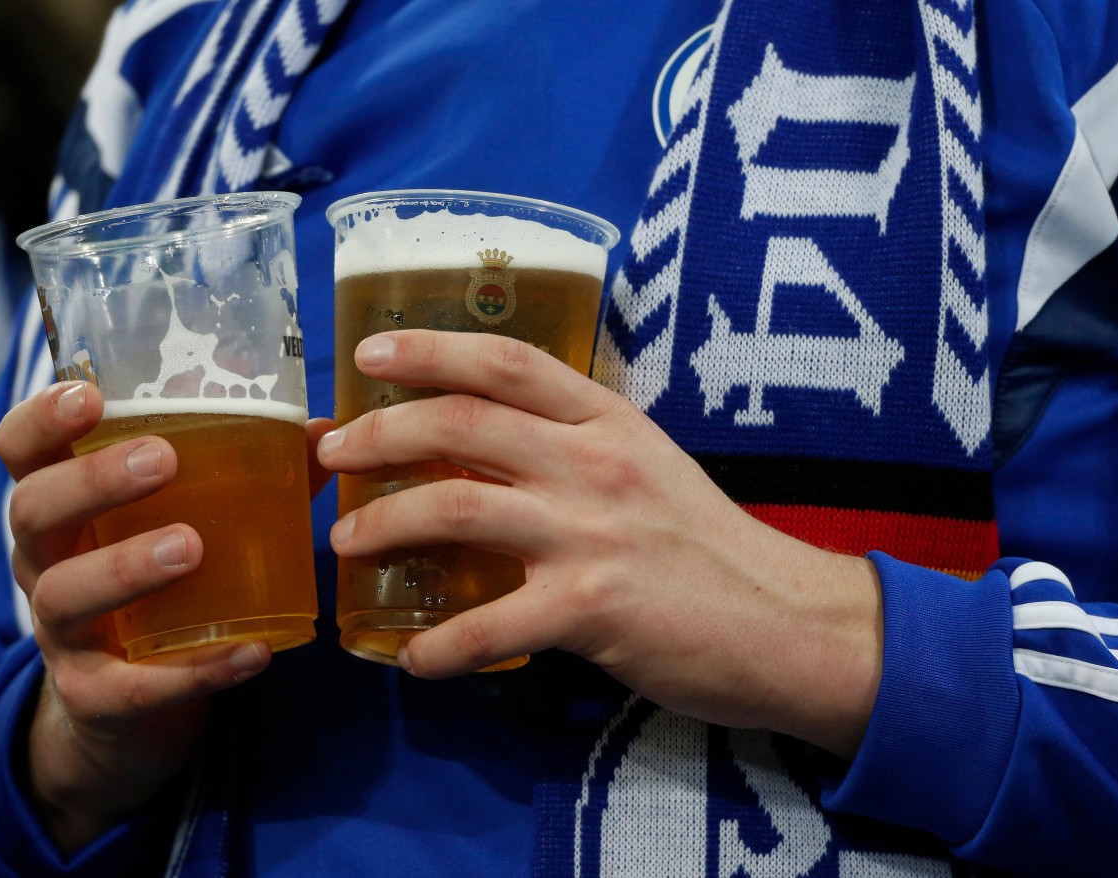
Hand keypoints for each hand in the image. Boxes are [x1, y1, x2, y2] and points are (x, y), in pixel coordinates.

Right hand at [0, 381, 334, 850]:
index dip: (42, 418)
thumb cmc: (160, 585)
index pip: (23, 450)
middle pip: (34, 509)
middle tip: (161, 461)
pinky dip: (194, 671)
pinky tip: (251, 651)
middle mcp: (45, 563)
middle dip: (92, 480)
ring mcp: (61, 632)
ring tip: (192, 546)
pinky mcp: (94, 696)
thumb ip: (247, 475)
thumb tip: (319, 432)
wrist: (129, 708)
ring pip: (65, 595)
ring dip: (125, 567)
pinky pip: (132, 687)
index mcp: (63, 507)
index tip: (90, 395)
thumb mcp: (184, 523)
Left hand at [317, 331, 882, 758]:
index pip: (507, 361)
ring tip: (346, 542)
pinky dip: (438, 645)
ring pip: (454, 508)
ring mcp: (591, 532)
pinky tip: (413, 658)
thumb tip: (492, 451)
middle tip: (333, 452)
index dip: (430, 349)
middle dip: (380, 432)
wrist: (785, 622)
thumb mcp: (650, 467)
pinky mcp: (592, 607)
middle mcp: (594, 462)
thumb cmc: (709, 546)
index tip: (369, 354)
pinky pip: (487, 625)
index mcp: (609, 421)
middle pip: (461, 424)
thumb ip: (577, 449)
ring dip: (383, 523)